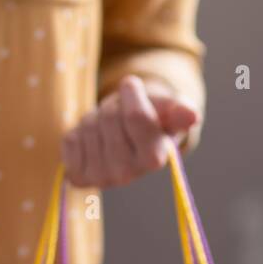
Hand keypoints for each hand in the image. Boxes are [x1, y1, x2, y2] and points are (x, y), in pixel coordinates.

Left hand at [61, 75, 199, 188]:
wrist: (127, 144)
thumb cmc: (152, 121)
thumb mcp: (169, 112)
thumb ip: (179, 111)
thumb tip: (192, 115)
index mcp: (155, 159)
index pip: (135, 115)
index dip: (132, 93)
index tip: (132, 85)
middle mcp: (128, 175)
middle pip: (109, 118)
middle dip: (114, 106)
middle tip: (122, 114)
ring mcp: (101, 179)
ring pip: (88, 126)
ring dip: (96, 118)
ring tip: (109, 128)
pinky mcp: (78, 178)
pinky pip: (70, 138)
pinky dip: (79, 132)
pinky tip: (94, 141)